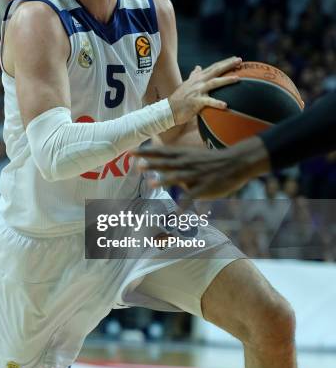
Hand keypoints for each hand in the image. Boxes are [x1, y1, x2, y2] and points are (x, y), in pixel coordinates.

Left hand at [132, 137, 270, 198]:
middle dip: (151, 164)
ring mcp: (195, 175)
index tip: (130, 151)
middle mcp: (187, 163)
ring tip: (150, 185)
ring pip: (178, 178)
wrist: (236, 162)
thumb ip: (177, 162)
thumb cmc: (212, 161)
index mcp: (183, 155)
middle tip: (136, 165)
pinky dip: (183, 206)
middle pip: (166, 163)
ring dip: (164, 181)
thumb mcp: (193, 156)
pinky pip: (192, 198)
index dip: (146, 152)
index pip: (161, 152)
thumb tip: (162, 168)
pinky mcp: (204, 187)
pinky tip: (174, 216)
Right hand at [168, 56, 241, 124]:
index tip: (236, 58)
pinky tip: (225, 106)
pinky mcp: (195, 102)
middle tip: (239, 60)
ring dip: (226, 80)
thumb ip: (194, 75)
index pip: (214, 67)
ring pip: (214, 83)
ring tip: (237, 78)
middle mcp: (198, 82)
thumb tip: (198, 67)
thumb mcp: (187, 84)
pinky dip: (216, 103)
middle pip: (215, 70)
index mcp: (198, 78)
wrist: (169, 110)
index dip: (225, 62)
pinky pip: (208, 102)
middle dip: (228, 65)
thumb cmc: (179, 98)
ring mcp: (197, 91)